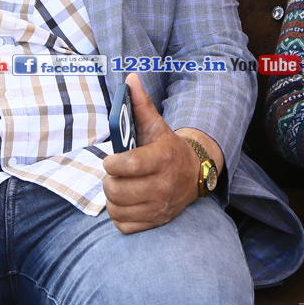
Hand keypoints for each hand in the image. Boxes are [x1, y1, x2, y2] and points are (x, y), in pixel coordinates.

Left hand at [102, 74, 201, 233]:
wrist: (194, 174)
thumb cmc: (167, 148)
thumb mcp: (157, 126)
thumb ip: (141, 104)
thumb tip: (130, 79)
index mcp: (162, 159)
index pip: (126, 166)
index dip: (111, 163)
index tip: (112, 160)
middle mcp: (163, 186)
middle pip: (117, 190)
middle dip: (109, 180)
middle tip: (115, 174)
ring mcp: (160, 207)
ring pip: (116, 209)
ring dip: (113, 198)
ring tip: (120, 186)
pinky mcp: (156, 222)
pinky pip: (123, 225)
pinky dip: (120, 215)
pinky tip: (127, 202)